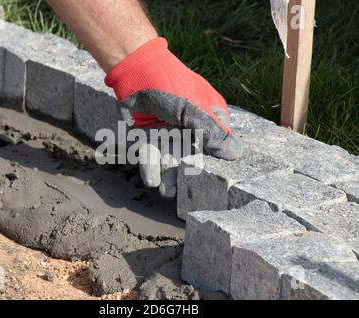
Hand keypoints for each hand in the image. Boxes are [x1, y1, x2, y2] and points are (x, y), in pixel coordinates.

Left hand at [106, 37, 242, 196]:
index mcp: (209, 116)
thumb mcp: (194, 109)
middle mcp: (190, 127)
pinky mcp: (149, 135)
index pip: (218, 143)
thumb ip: (212, 133)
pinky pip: (152, 154)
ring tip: (166, 191)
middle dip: (189, 174)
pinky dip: (152, 167)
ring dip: (169, 175)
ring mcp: (169, 132)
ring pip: (171, 157)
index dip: (217, 162)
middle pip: (193, 155)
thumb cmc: (170, 85)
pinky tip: (152, 180)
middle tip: (186, 192)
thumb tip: (236, 154)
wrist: (135, 71)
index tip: (217, 183)